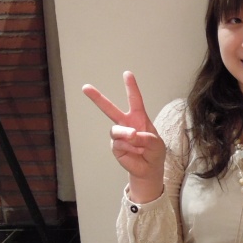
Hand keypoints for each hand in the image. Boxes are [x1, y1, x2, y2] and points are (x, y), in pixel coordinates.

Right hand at [82, 71, 164, 202]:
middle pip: (110, 109)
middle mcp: (126, 123)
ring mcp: (119, 135)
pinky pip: (119, 143)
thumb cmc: (154, 152)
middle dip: (97, 98)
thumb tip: (131, 135)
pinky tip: (136, 152)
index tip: (127, 73)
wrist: (149, 169)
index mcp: (138, 117)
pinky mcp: (115, 146)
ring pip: (117, 130)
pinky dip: (130, 148)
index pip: (134, 100)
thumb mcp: (156, 143)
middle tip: (85, 87)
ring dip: (127, 135)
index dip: (131, 87)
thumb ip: (146, 137)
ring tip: (136, 139)